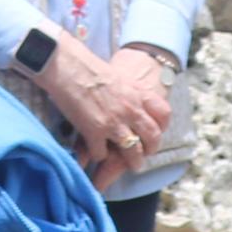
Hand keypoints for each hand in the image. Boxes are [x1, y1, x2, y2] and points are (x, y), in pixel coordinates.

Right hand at [39, 40, 168, 192]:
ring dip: (133, 162)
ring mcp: (114, 123)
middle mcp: (130, 111)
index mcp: (138, 94)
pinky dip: (99, 155)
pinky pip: (102, 154)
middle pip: (152, 138)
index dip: (162, 126)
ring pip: (133, 153)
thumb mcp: (118, 76)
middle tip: (145, 155)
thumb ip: (129, 91)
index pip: (163, 114)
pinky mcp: (94, 132)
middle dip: (150, 150)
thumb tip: (128, 100)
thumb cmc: (86, 66)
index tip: (154, 132)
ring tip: (131, 166)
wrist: (67, 65)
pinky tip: (96, 151)